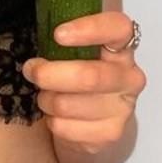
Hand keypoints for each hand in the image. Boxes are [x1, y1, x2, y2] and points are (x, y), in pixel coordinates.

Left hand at [21, 13, 145, 155]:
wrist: (92, 126)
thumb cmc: (78, 81)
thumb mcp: (76, 56)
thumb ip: (65, 44)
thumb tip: (39, 37)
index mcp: (122, 51)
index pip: (118, 30)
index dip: (90, 29)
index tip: (58, 34)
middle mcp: (129, 78)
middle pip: (88, 76)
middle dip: (49, 74)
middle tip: (32, 70)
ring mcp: (122, 109)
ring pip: (68, 104)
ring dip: (46, 100)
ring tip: (46, 97)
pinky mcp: (109, 134)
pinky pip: (64, 127)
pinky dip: (52, 122)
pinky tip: (58, 117)